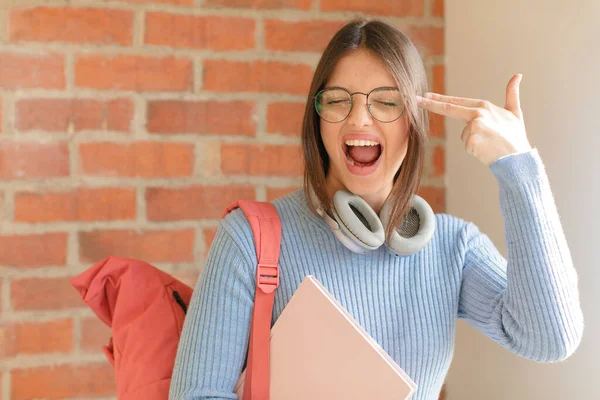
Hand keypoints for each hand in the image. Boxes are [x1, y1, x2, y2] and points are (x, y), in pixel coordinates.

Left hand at [416, 74, 532, 165]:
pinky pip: (467, 146)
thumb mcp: (515, 112)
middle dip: (431, 103)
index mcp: (484, 106)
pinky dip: (475, 150)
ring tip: (489, 143)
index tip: (425, 95)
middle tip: (417, 99)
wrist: (518, 158)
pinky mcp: (472, 141)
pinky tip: (486, 150)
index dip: (439, 98)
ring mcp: (474, 127)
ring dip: (473, 141)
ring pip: (464, 135)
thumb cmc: (515, 137)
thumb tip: (518, 75)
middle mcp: (478, 113)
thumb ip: (512, 94)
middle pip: (449, 108)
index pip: (457, 101)